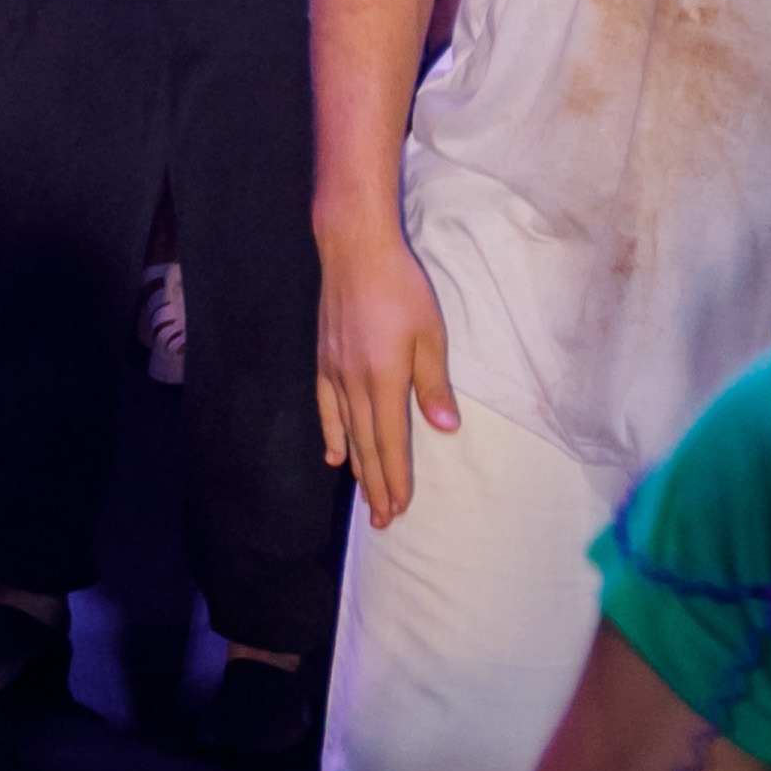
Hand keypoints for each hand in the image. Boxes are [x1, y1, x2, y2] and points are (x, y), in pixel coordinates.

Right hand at [313, 227, 460, 520]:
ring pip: (346, 431)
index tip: (400, 509)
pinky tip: (333, 453)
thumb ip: (434, 385)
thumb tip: (445, 430)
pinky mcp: (324, 359)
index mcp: (383, 380)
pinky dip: (331, 434)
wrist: (354, 250)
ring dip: (357, 466)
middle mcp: (353, 383)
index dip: (396, 478)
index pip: (391, 442)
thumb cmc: (401, 289)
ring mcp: (334, 372)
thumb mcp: (431, 335)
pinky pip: (326, 407)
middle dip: (377, 484)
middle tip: (382, 521)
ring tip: (364, 496)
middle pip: (366, 445)